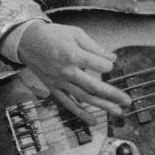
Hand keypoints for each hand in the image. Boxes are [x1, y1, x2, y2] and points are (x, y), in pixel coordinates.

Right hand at [17, 21, 131, 120]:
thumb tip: (113, 58)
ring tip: (118, 112)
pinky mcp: (54, 89)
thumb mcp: (76, 33)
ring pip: (84, 97)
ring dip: (102, 106)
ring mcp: (60, 82)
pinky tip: (92, 121)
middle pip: (95, 86)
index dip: (108, 64)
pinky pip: (68, 103)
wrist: (26, 40)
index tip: (109, 63)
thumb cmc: (52, 34)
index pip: (100, 65)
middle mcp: (67, 72)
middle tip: (128, 101)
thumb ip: (96, 47)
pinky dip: (80, 113)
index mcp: (74, 55)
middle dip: (113, 94)